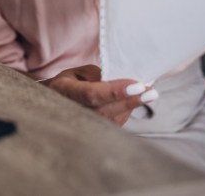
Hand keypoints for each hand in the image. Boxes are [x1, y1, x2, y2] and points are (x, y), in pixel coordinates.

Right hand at [38, 64, 156, 125]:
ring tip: (148, 93)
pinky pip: (115, 123)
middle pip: (106, 110)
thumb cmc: (67, 85)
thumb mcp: (75, 72)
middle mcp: (73, 111)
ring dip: (132, 105)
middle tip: (150, 92)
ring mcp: (83, 125)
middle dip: (130, 101)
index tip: (136, 86)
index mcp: (64, 91)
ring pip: (113, 119)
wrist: (54, 104)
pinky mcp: (94, 132)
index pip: (92, 94)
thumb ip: (95, 75)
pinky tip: (137, 100)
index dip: (115, 91)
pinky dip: (128, 110)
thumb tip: (118, 80)